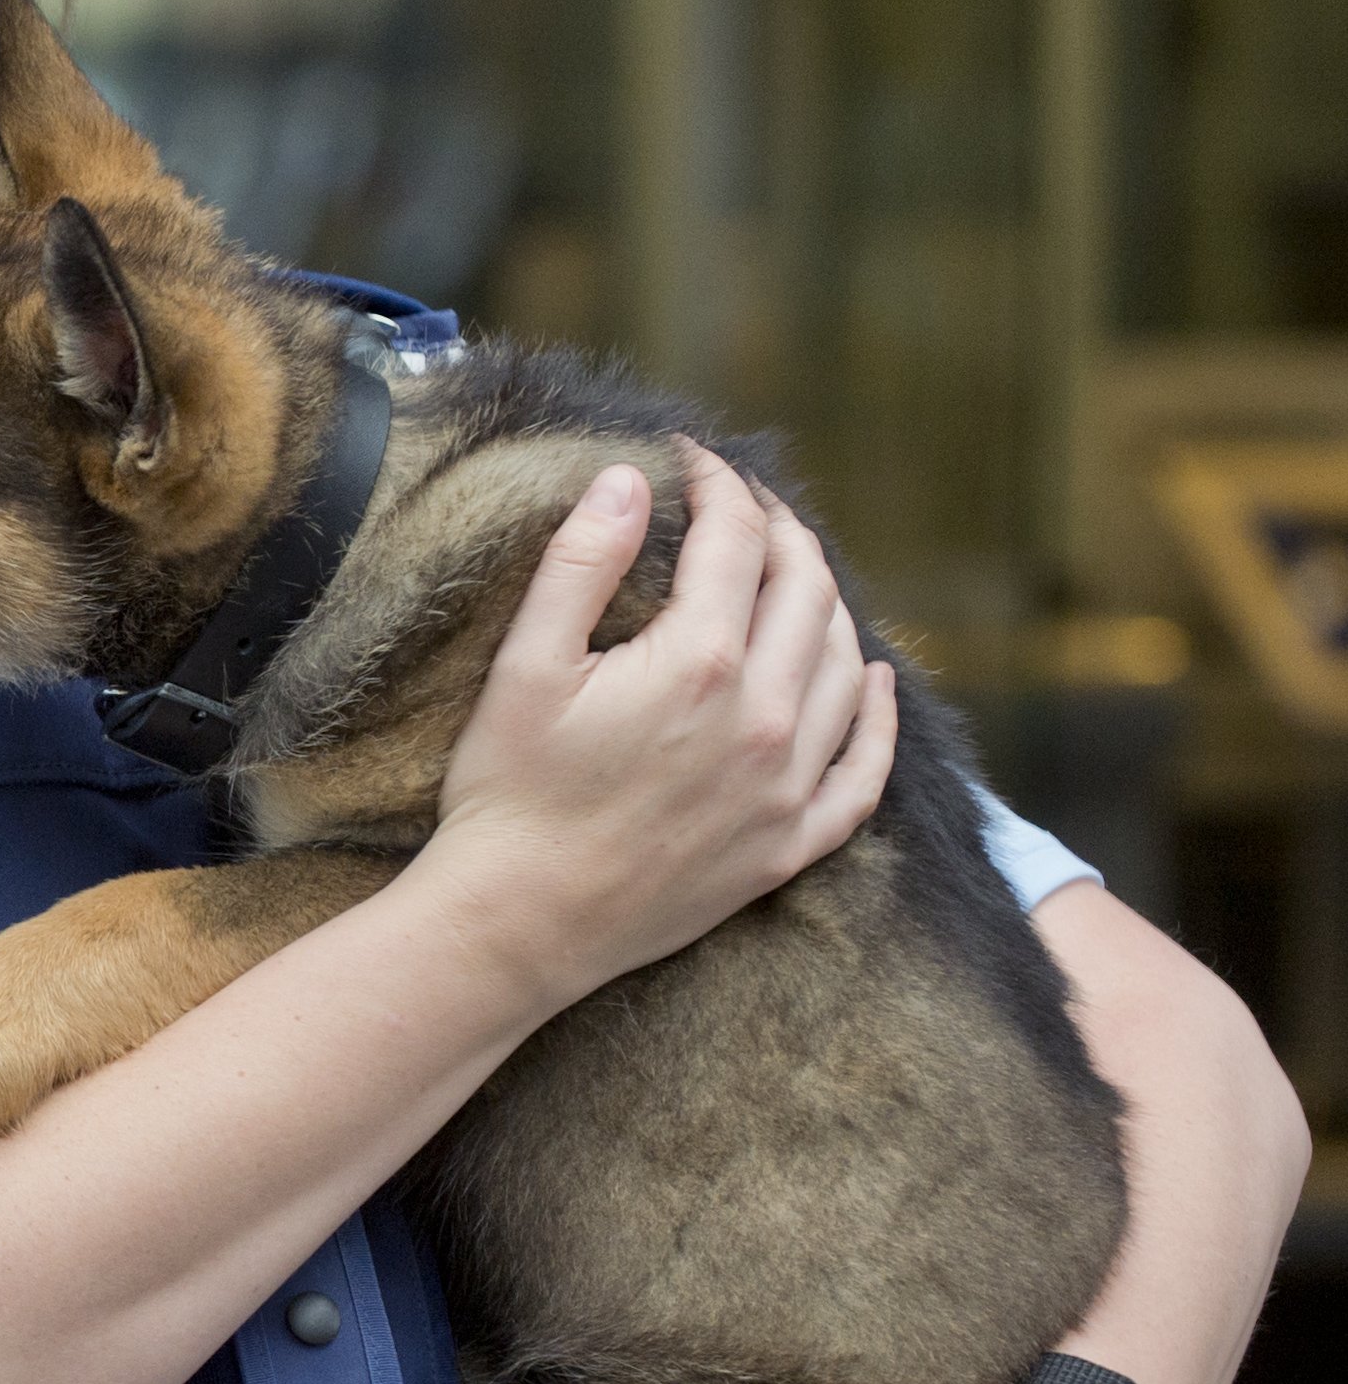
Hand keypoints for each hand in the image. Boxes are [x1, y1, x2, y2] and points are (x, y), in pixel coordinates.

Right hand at [425, 445, 894, 1008]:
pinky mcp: (788, 844)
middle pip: (805, 590)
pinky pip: (864, 771)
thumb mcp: (524, 666)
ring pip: (842, 664)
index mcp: (699, 662)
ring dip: (825, 603)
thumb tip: (629, 481)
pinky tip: (869, 681)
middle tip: (745, 505)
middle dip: (780, 530)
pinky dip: (876, 716)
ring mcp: (786, 786)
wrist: (519, 923)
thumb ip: (580, 562)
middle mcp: (764, 718)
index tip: (694, 460)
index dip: (720, 484)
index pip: (737, 539)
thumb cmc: (507, 793)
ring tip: (791, 573)